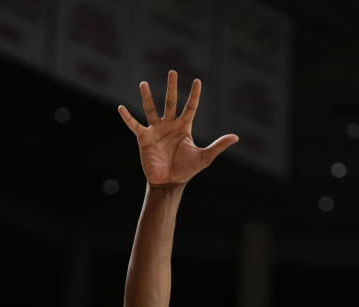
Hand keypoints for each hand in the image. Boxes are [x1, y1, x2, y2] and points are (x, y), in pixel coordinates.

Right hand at [118, 70, 238, 186]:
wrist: (169, 183)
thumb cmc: (186, 170)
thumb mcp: (204, 157)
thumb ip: (218, 145)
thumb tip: (236, 137)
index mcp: (184, 127)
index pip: (191, 107)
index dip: (195, 95)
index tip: (198, 81)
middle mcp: (170, 125)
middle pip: (171, 102)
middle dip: (172, 87)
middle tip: (172, 71)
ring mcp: (156, 130)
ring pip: (151, 109)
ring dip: (147, 96)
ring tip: (143, 83)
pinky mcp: (144, 138)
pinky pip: (135, 125)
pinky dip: (128, 117)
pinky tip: (121, 108)